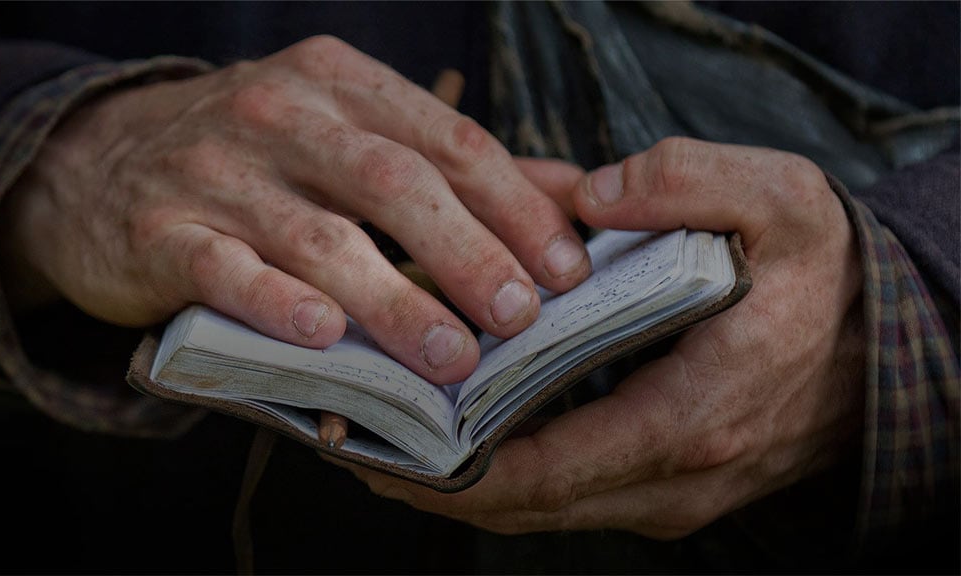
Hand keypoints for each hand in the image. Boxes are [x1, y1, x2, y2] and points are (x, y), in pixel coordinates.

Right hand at [0, 36, 589, 383]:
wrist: (98, 160)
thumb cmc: (255, 157)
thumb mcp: (346, 132)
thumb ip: (451, 163)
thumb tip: (570, 197)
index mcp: (341, 83)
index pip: (450, 141)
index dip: (517, 207)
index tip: (567, 270)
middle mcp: (281, 114)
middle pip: (395, 184)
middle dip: (470, 253)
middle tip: (520, 318)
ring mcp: (217, 171)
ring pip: (321, 237)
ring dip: (394, 300)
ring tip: (451, 356)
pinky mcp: (163, 232)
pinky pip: (226, 270)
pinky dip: (278, 303)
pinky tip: (324, 336)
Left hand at [337, 137, 865, 537]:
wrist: (883, 348)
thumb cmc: (829, 280)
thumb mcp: (783, 201)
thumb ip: (688, 182)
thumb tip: (588, 196)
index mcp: (689, 417)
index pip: (542, 471)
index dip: (448, 469)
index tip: (378, 443)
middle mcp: (673, 478)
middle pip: (525, 505)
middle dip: (433, 481)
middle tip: (354, 439)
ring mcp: (670, 494)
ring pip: (542, 509)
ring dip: (462, 481)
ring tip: (386, 439)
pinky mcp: (668, 486)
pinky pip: (569, 494)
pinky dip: (508, 472)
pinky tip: (459, 435)